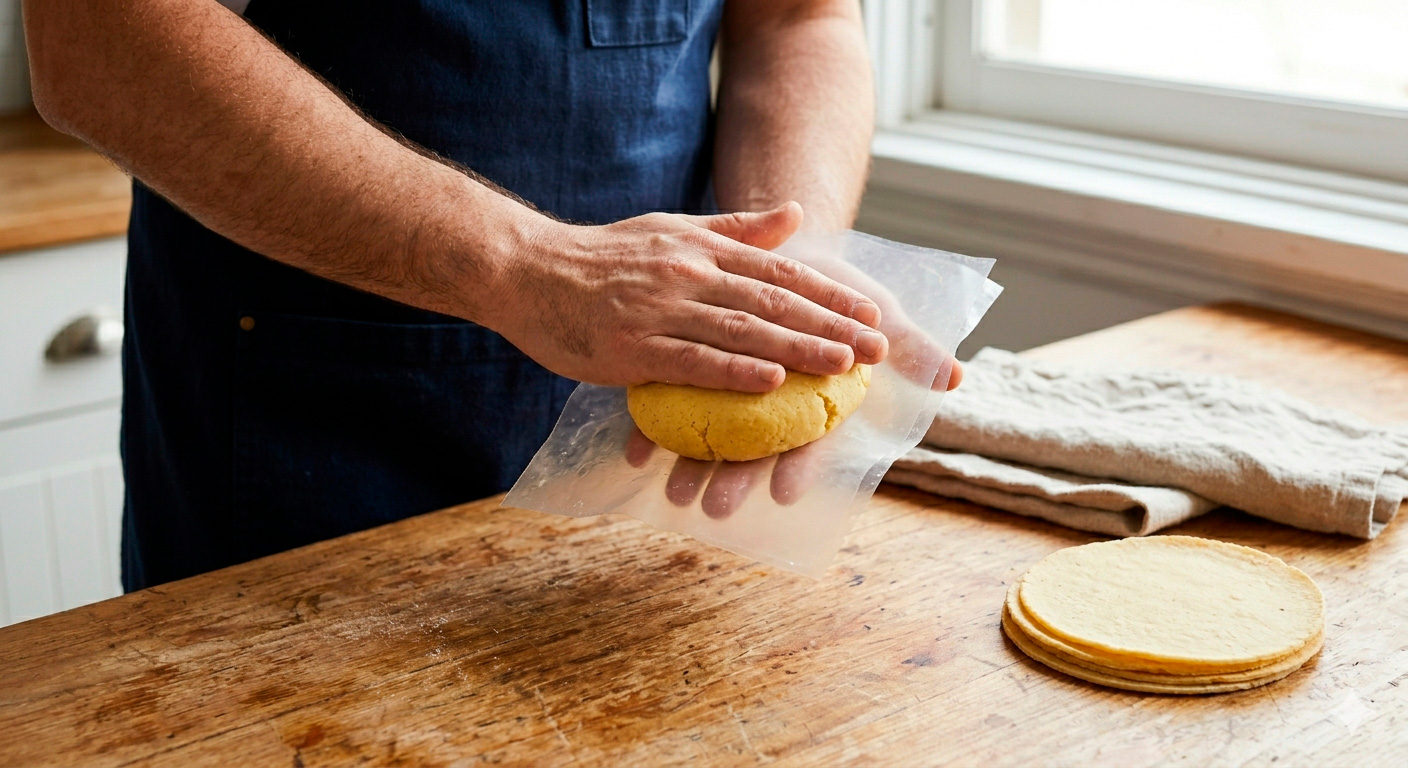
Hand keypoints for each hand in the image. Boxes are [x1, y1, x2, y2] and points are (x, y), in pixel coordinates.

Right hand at [489, 203, 889, 391]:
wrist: (527, 270)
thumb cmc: (602, 257)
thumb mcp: (672, 230)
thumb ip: (735, 229)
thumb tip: (795, 214)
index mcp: (702, 250)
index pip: (780, 272)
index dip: (830, 295)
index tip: (871, 314)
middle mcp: (689, 275)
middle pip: (773, 303)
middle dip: (831, 326)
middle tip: (877, 348)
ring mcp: (661, 311)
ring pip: (743, 332)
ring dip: (798, 349)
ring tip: (843, 366)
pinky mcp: (634, 348)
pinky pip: (694, 362)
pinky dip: (736, 372)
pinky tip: (772, 384)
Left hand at [623, 260, 965, 517]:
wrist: (788, 251)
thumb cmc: (837, 288)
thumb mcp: (879, 310)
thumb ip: (914, 347)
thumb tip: (955, 379)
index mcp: (820, 398)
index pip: (814, 437)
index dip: (801, 464)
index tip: (782, 492)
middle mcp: (778, 407)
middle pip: (759, 448)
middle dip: (737, 478)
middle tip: (715, 508)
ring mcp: (736, 398)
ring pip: (714, 439)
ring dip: (693, 466)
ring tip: (671, 494)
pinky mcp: (699, 377)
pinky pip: (674, 410)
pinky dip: (653, 430)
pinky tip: (632, 453)